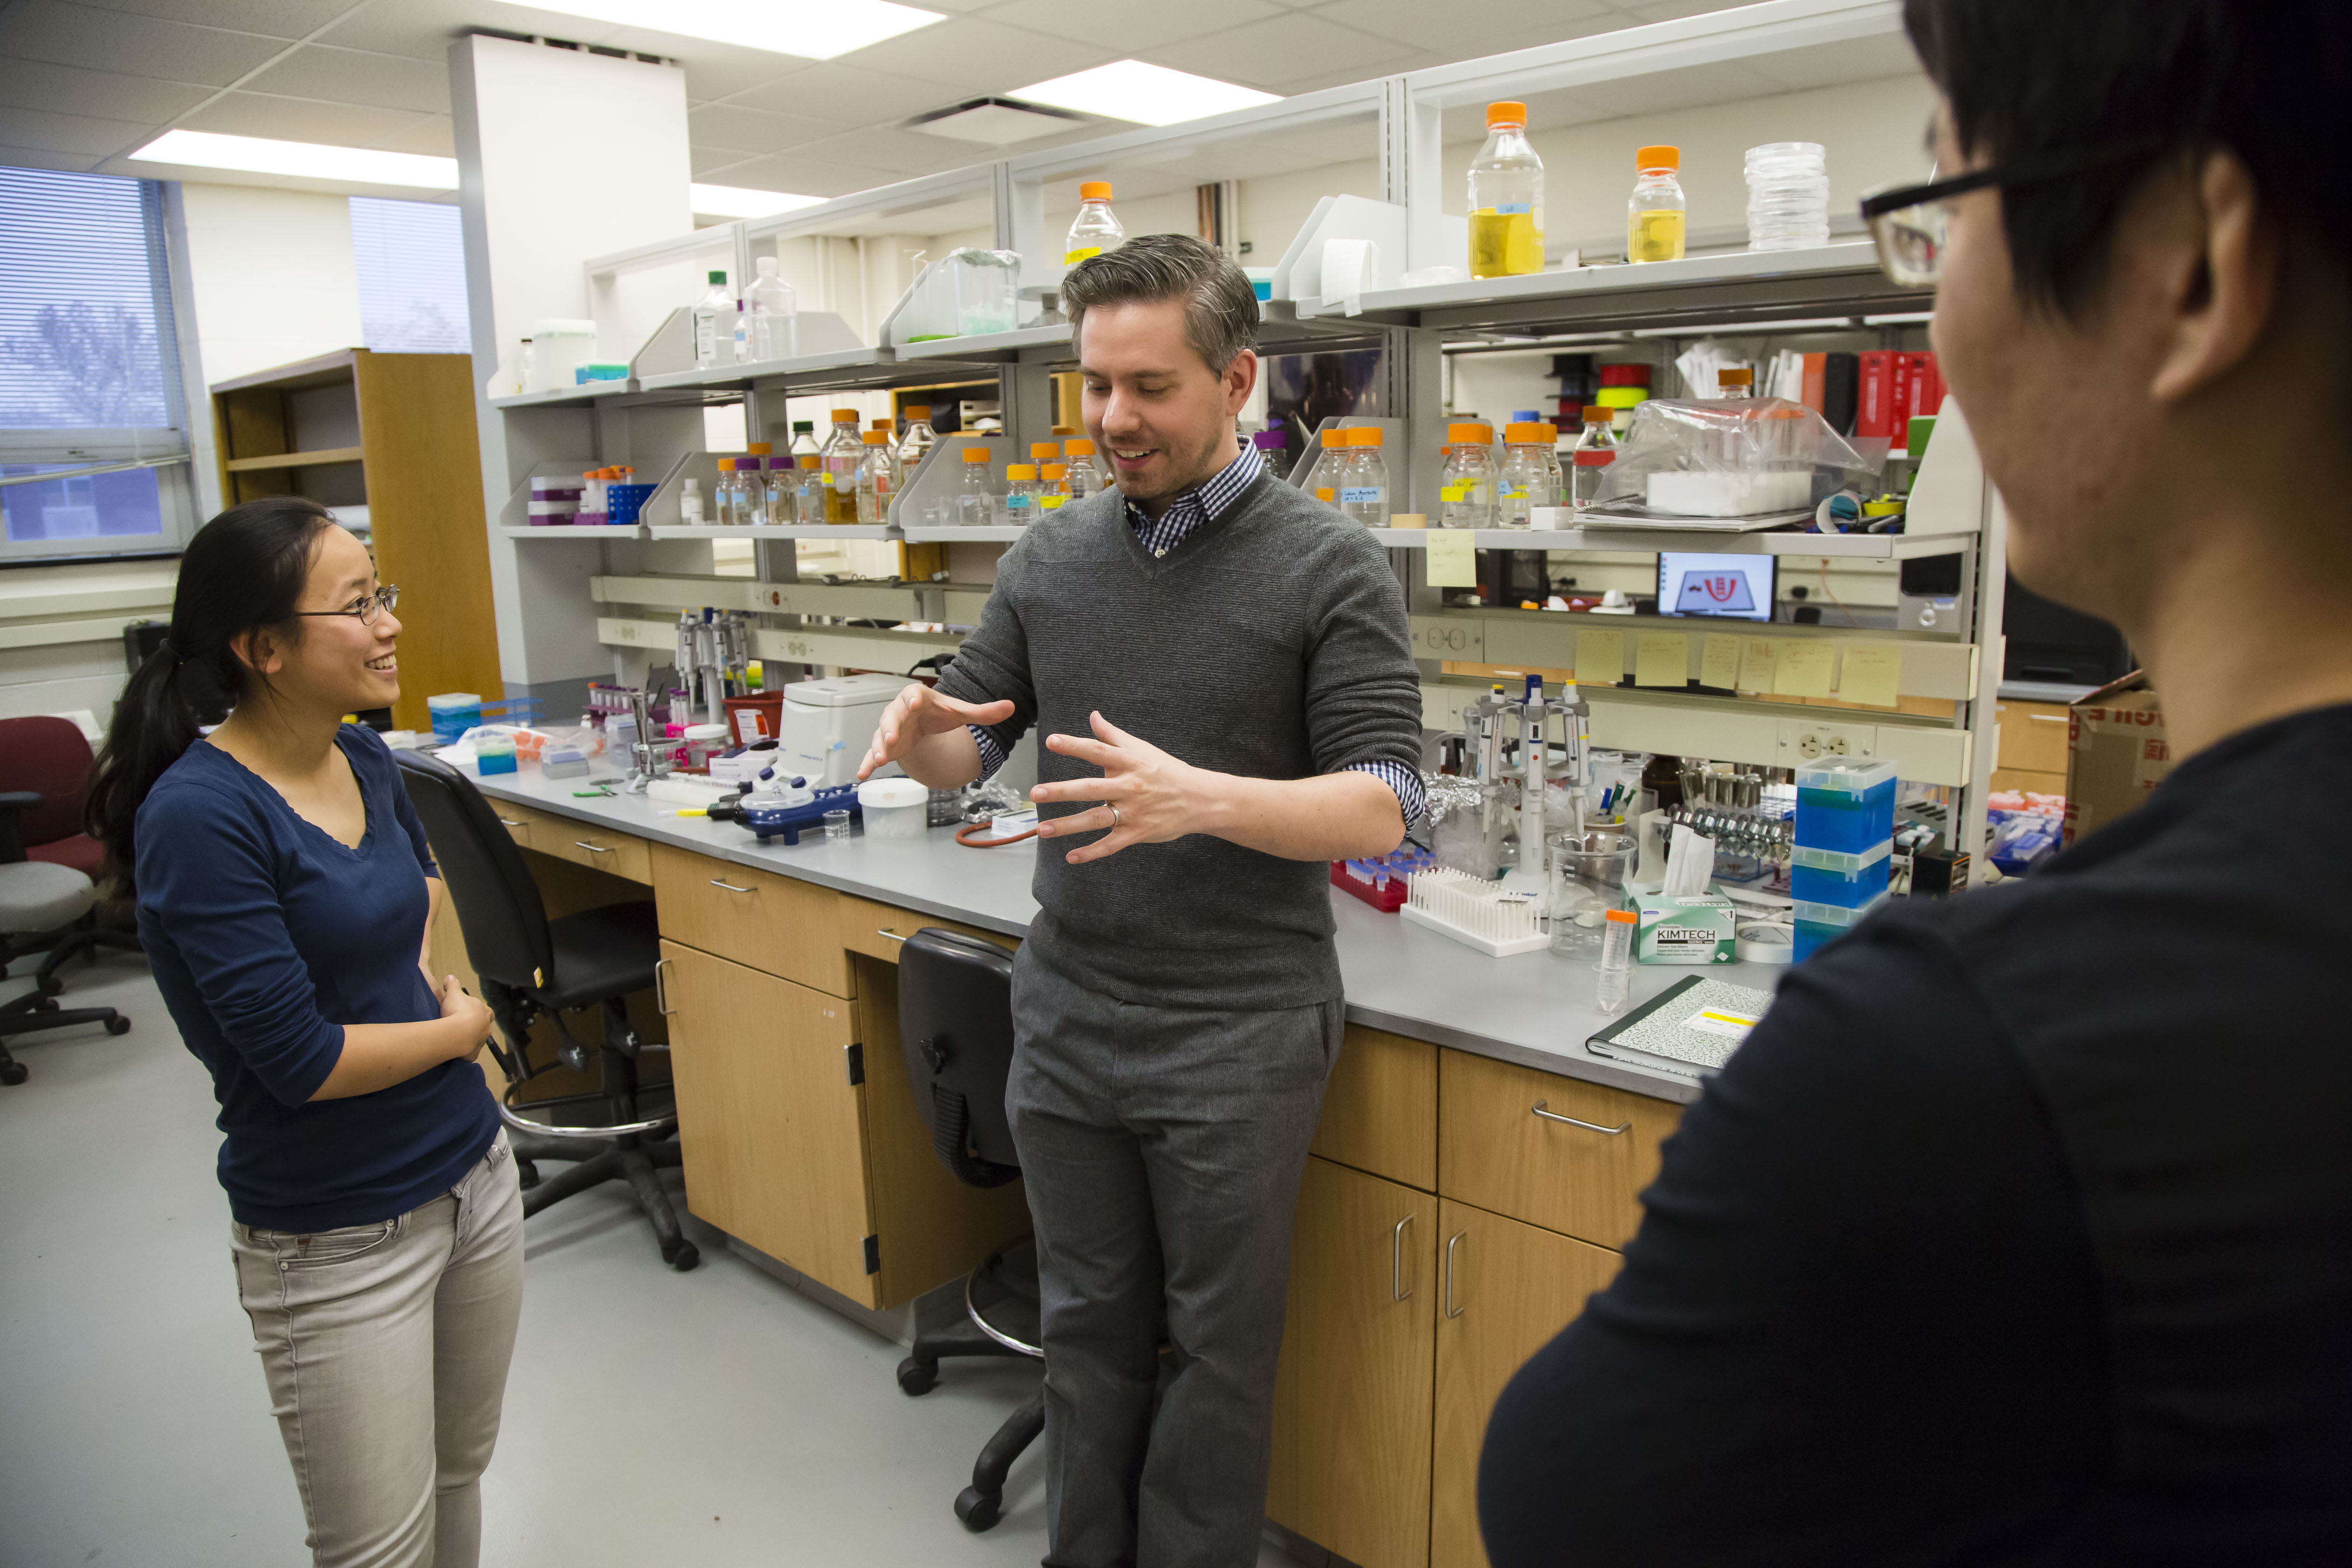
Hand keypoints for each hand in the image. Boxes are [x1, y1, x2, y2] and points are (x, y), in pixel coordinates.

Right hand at [438, 973, 492, 1058]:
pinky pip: (470, 1053)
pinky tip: (457, 1050)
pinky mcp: (474, 1053)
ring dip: (470, 1038)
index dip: (479, 1011)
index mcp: (485, 1012)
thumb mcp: (453, 994)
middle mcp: (486, 1026)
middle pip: (483, 1026)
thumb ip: (453, 985)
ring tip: (458, 1037)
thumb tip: (450, 977)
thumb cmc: (458, 1011)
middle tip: (462, 1025)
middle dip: (475, 1026)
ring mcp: (481, 1041)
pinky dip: (465, 1052)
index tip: (470, 1011)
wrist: (458, 1033)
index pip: (486, 1011)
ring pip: (478, 1039)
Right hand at [857, 682, 1014, 781]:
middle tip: (891, 737)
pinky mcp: (884, 746)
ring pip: (880, 737)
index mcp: (917, 698)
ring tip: (880, 759)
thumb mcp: (960, 713)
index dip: (913, 697)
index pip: (913, 693)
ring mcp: (889, 729)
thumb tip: (1012, 707)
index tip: (915, 700)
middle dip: (890, 727)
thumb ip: (984, 712)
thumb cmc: (938, 714)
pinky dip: (867, 763)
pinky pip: (872, 754)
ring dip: (879, 747)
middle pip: (892, 716)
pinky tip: (862, 775)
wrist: (923, 723)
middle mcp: (899, 711)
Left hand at [1032, 711, 1212, 864]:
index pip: (1098, 751)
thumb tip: (1093, 716)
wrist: (1200, 799)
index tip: (1051, 741)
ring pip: (1097, 819)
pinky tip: (1071, 856)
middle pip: (1092, 788)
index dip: (1074, 745)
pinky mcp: (1138, 832)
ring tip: (1042, 829)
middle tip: (1037, 793)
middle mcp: (1130, 786)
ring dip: (1068, 825)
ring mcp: (1134, 812)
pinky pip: (1111, 844)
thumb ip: (1113, 735)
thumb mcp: (1143, 749)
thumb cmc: (1167, 772)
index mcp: (1130, 763)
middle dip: (1063, 790)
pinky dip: (1091, 852)